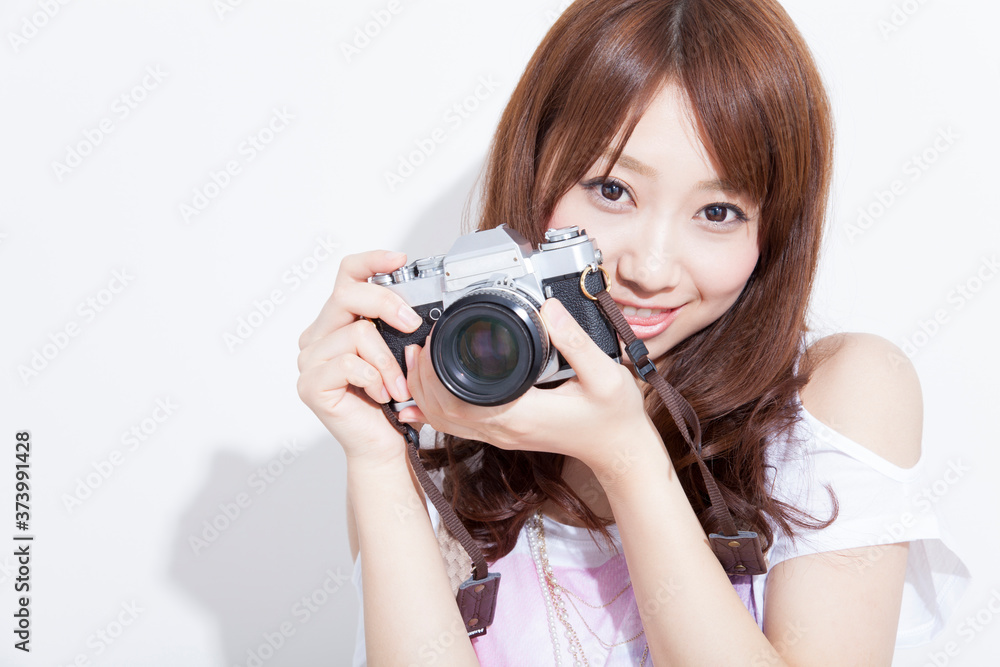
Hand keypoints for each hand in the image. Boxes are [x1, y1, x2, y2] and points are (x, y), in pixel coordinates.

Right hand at [297, 250, 422, 465]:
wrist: (381, 444)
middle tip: (412, 326)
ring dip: (388, 361)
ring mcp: (309, 360)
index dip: (371, 261)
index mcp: (335, 322)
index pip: (346, 275)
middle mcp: (317, 336)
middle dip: (387, 304)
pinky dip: (375, 379)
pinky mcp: (311, 384)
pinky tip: (381, 395)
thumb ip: (394, 326)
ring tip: (397, 385)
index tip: (399, 259)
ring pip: (357, 333)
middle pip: (348, 294)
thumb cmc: (390, 401)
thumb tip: (414, 307)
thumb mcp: (397, 353)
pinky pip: (350, 364)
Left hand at [402, 297, 658, 476]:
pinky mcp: (505, 433)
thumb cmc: (614, 417)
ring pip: (446, 422)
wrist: (620, 450)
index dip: (435, 372)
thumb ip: (576, 340)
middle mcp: (505, 429)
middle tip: (417, 344)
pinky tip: (430, 392)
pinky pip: (460, 426)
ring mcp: (503, 435)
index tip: (432, 340)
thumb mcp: (605, 374)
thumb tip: (549, 308)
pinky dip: (438, 409)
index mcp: (523, 414)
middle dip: (420, 379)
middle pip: (442, 412)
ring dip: (424, 394)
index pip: (460, 399)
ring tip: (418, 361)